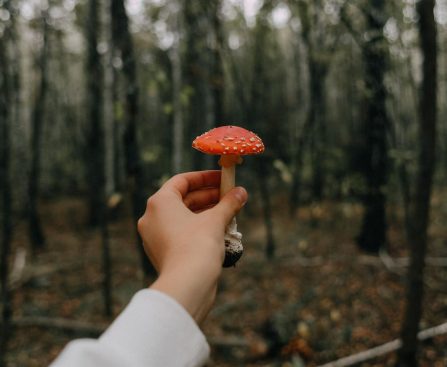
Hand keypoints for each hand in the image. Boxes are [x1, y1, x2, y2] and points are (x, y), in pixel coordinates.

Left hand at [137, 170, 247, 323]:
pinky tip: (220, 230)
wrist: (187, 285)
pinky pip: (181, 233)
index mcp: (159, 203)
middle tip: (231, 195)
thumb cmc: (198, 246)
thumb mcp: (216, 220)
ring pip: (183, 217)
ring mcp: (155, 236)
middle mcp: (152, 217)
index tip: (223, 179)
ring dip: (207, 213)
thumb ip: (229, 203)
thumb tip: (241, 192)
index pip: (182, 181)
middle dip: (209, 197)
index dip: (204, 178)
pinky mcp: (162, 252)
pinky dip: (199, 228)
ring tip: (230, 212)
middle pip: (183, 199)